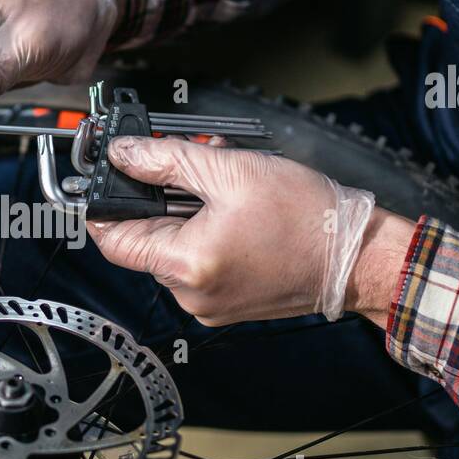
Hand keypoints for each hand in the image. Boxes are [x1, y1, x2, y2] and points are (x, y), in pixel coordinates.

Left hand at [86, 137, 415, 326]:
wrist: (356, 257)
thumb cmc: (306, 217)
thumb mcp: (230, 171)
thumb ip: (167, 159)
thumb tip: (124, 154)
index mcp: (185, 265)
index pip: (113, 240)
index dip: (102, 208)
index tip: (103, 183)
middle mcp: (191, 294)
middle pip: (146, 241)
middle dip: (162, 199)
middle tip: (189, 166)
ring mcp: (209, 305)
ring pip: (174, 250)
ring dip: (188, 213)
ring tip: (225, 187)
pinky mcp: (227, 305)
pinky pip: (199, 264)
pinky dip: (206, 234)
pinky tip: (234, 212)